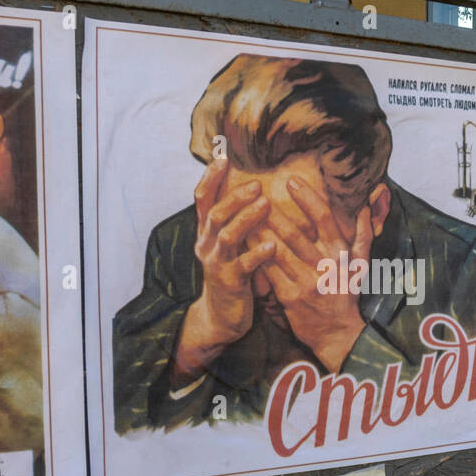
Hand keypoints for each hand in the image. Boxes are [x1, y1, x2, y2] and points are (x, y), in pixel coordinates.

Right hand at [171, 159, 273, 384]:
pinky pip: (244, 266)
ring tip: (265, 204)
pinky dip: (258, 254)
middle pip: (214, 214)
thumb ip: (232, 220)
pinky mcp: (231, 283)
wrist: (221, 317)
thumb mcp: (226, 246)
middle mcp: (207, 245)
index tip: (223, 158)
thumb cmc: (231, 275)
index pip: (202, 200)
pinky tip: (273, 245)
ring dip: (246, 218)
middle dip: (234, 196)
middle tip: (257, 184)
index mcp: (206, 234)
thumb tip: (246, 189)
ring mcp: (217, 264)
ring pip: (226, 235)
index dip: (210, 178)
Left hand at [259, 176, 370, 372]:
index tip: (290, 181)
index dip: (308, 199)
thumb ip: (362, 235)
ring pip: (277, 251)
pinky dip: (255, 255)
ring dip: (259, 231)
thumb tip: (366, 206)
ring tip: (242, 212)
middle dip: (274, 212)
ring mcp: (306, 283)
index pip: (324, 220)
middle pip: (295, 234)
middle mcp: (324, 266)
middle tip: (255, 192)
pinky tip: (242, 242)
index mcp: (340, 255)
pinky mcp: (289, 298)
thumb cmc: (347, 296)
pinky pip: (268, 272)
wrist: (338, 335)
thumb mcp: (359, 266)